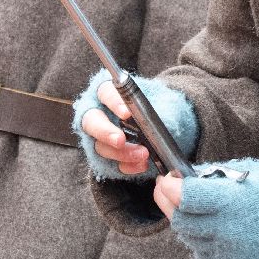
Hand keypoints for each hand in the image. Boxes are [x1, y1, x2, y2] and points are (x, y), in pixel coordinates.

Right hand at [73, 72, 197, 179]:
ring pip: (100, 147)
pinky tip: (142, 164)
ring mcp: (99, 138)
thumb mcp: (164, 100)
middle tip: (120, 140)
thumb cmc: (160, 108)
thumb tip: (166, 117)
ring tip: (143, 155)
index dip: (114, 102)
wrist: (168, 128)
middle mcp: (98, 115)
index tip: (127, 113)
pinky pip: (111, 164)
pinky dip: (127, 166)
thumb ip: (162, 104)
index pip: (105, 92)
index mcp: (108, 93)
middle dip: (105, 132)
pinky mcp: (105, 157)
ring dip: (121, 153)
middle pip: (90, 121)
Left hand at [166, 158, 258, 258]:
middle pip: (179, 220)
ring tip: (198, 208)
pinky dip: (202, 240)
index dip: (168, 187)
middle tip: (167, 191)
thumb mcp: (246, 173)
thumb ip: (212, 177)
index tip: (166, 179)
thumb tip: (182, 179)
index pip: (183, 197)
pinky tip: (213, 228)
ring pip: (189, 238)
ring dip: (188, 222)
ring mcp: (228, 253)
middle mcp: (225, 230)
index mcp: (230, 201)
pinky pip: (202, 253)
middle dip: (169, 203)